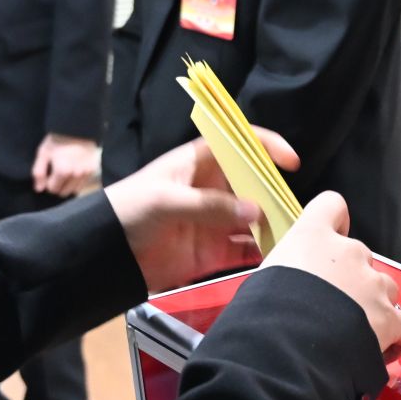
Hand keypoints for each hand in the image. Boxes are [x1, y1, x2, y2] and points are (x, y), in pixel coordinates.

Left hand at [33, 133, 100, 196]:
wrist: (77, 128)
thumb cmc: (57, 139)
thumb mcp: (43, 153)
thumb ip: (39, 172)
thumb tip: (39, 189)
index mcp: (62, 171)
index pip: (52, 189)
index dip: (48, 182)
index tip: (48, 174)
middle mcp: (76, 175)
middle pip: (63, 192)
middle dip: (57, 186)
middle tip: (56, 174)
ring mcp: (86, 173)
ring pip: (74, 190)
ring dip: (68, 185)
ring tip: (65, 172)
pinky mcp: (93, 170)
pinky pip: (83, 184)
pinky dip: (77, 181)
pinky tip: (73, 171)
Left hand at [103, 129, 299, 291]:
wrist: (106, 252)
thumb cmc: (130, 209)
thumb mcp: (166, 200)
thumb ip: (210, 206)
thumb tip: (256, 212)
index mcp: (199, 163)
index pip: (238, 144)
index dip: (266, 146)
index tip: (290, 161)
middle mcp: (213, 189)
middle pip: (253, 185)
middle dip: (274, 194)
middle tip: (294, 208)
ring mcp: (215, 222)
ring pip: (254, 220)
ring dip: (273, 226)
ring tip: (292, 234)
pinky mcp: (213, 252)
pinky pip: (245, 251)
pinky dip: (261, 253)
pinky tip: (277, 255)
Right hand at [266, 192, 400, 357]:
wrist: (286, 346)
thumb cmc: (265, 312)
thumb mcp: (265, 278)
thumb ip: (287, 272)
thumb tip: (290, 289)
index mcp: (312, 236)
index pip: (331, 205)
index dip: (336, 222)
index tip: (333, 238)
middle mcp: (349, 252)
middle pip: (361, 258)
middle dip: (352, 280)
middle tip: (334, 308)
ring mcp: (373, 284)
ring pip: (386, 289)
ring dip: (375, 307)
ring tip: (356, 333)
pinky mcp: (390, 317)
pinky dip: (398, 336)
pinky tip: (384, 349)